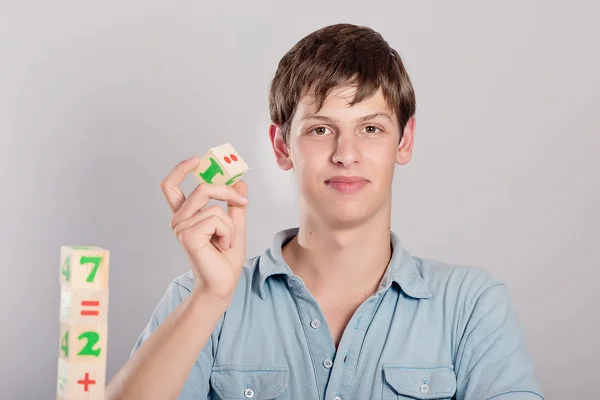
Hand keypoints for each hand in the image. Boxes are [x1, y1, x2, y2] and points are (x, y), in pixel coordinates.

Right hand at [161, 156, 248, 297]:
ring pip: (215, 207)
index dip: (181, 169)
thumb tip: (240, 182)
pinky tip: (222, 246)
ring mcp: (180, 228)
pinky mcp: (187, 236)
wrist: (223, 283)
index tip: (197, 159)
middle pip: (202, 188)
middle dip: (227, 191)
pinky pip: (217, 219)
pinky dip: (228, 232)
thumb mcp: (234, 225)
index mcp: (185, 215)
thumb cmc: (225, 257)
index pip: (171, 186)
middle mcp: (178, 220)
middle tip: (242, 202)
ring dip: (230, 225)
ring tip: (226, 241)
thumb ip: (235, 204)